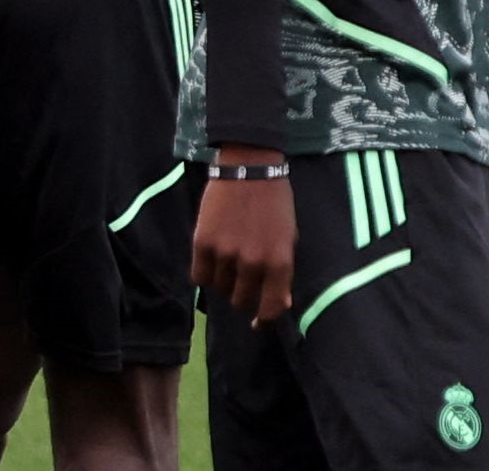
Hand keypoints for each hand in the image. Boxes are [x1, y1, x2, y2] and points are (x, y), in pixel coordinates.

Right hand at [190, 148, 294, 327]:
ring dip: (224, 280)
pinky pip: (199, 277)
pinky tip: (212, 255)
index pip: (270, 308)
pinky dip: (205, 272)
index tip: (256, 321)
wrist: (249, 166)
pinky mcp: (202, 243)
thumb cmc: (275, 202)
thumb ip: (283, 272)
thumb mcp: (289, 236)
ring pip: (219, 290)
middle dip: (242, 294)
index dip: (263, 319)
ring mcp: (226, 254)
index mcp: (279, 261)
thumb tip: (279, 305)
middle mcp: (252, 262)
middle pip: (240, 301)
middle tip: (243, 277)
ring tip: (229, 256)